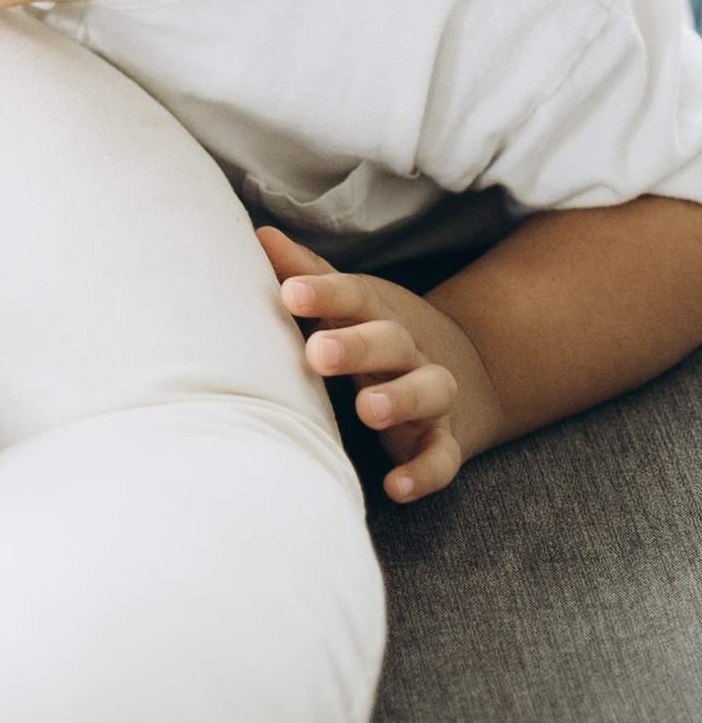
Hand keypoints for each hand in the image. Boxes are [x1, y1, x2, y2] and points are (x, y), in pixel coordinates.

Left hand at [259, 225, 507, 502]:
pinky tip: (395, 487)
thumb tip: (260, 235)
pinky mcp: (443, 440)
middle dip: (357, 346)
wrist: (461, 368)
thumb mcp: (342, 303)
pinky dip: (424, 472)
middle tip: (317, 352)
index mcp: (375, 313)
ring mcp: (430, 395)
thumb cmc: (371, 331)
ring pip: (428, 391)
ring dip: (400, 399)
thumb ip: (304, 273)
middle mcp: (407, 350)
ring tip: (366, 409)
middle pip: (390, 340)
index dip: (323, 294)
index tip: (289, 293)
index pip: (354, 296)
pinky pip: (442, 457)